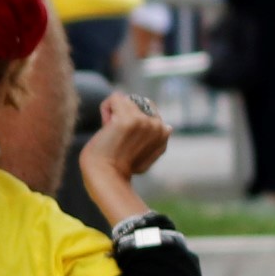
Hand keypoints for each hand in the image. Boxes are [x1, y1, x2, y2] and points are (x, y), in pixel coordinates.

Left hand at [82, 89, 171, 220]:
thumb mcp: (144, 155)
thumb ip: (153, 141)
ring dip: (113, 113)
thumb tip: (169, 128)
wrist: (106, 177)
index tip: (125, 139)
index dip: (133, 118)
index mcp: (164, 134)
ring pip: (126, 100)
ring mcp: (145, 122)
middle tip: (116, 136)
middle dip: (124, 114)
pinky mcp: (129, 120)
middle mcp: (159, 127)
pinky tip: (105, 127)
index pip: (150, 109)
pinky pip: (115, 98)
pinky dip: (106, 109)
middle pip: (138, 102)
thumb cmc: (118, 170)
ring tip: (111, 133)